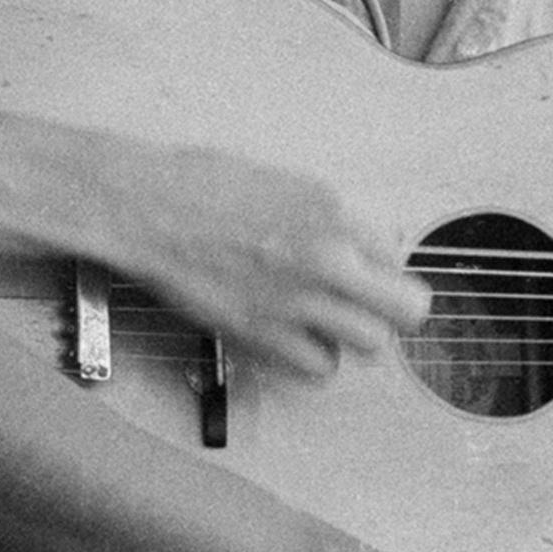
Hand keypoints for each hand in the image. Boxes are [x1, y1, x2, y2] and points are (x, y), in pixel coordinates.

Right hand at [108, 141, 427, 378]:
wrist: (145, 208)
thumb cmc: (202, 186)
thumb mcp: (287, 184)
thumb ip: (335, 219)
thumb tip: (371, 245)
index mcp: (335, 211)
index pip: (399, 259)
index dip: (384, 270)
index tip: (369, 276)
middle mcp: (326, 257)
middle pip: (407, 312)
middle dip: (391, 311)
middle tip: (368, 308)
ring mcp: (296, 300)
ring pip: (369, 345)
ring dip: (351, 335)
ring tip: (322, 320)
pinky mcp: (263, 334)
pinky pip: (320, 367)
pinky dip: (311, 358)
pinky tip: (292, 336)